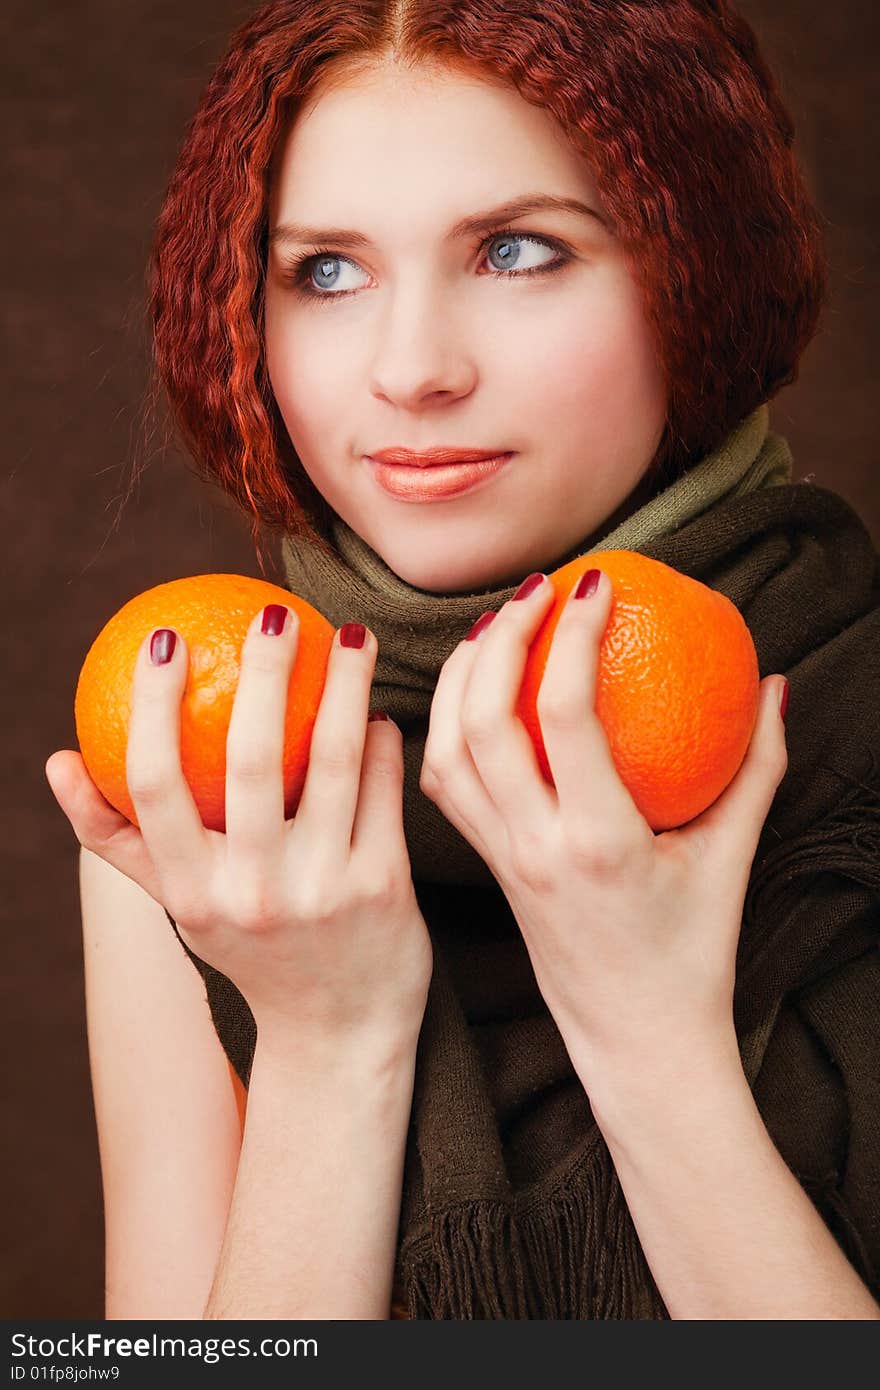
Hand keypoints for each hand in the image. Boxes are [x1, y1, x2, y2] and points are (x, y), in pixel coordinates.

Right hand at [47, 608, 432, 1049]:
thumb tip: (58, 760)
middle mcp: (254, 893)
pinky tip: (376, 707)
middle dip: (262, 673)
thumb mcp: (181, 906)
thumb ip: (119, 839)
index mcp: (193, 894)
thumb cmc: (252, 952)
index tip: (163, 639)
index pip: (153, 787)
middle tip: (274, 613)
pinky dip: (381, 739)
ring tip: (349, 633)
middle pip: (249, 760)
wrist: (340, 1035)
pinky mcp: (385, 888)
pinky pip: (383, 788)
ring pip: (333, 760)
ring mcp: (323, 890)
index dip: (152, 708)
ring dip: (343, 685)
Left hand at [418, 569, 787, 1087]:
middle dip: (497, 639)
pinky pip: (443, 787)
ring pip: (445, 752)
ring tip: (495, 625)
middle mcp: (535, 847)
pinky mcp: (485, 869)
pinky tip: (472, 691)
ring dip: (458, 678)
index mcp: (599, 841)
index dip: (571, 635)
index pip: (564, 714)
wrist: (634, 1040)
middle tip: (536, 588)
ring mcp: (500, 861)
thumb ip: (757, 767)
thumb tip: (774, 685)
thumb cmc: (692, 955)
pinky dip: (445, 727)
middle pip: (483, 721)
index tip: (597, 583)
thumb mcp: (732, 857)